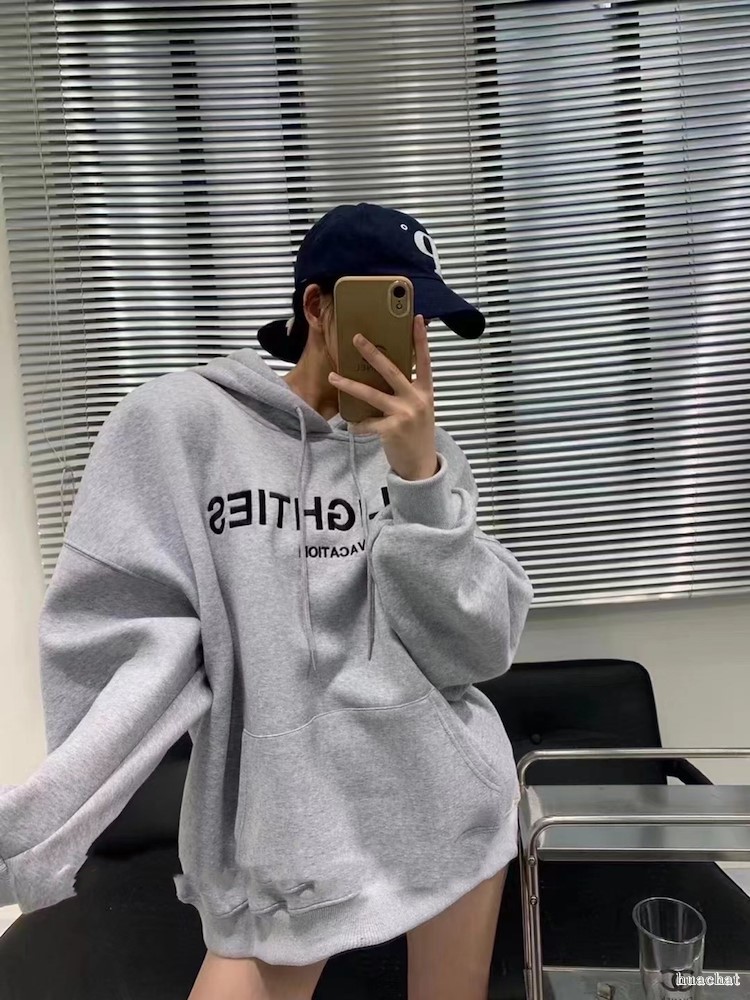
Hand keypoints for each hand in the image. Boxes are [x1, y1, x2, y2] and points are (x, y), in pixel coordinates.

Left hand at [328, 314, 438, 480]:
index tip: (416, 319)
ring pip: (371, 394)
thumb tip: (385, 375)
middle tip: (356, 338)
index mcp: (425, 392)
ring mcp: (404, 414)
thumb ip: (408, 392)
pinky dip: (357, 425)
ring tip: (333, 377)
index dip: (420, 340)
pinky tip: (353, 426)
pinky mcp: (392, 430)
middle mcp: (416, 400)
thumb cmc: (417, 435)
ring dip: (349, 385)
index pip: (424, 361)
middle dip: (371, 353)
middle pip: (391, 370)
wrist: (422, 466)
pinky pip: (366, 422)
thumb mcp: (420, 410)